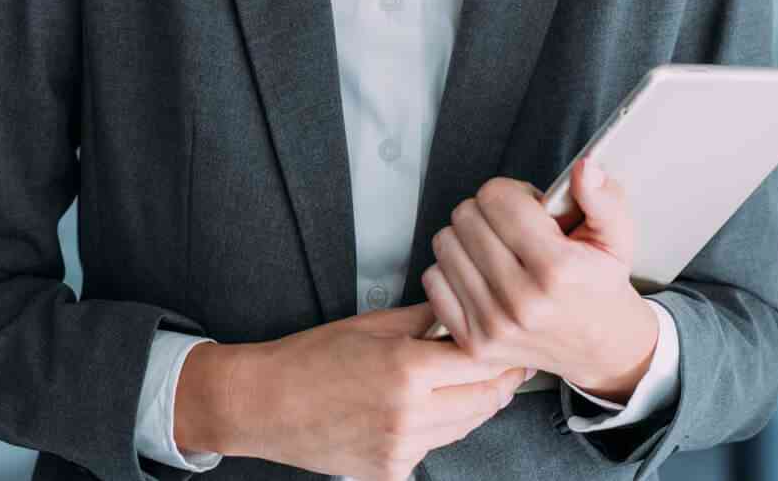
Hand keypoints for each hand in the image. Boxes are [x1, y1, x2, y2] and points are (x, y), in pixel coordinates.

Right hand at [184, 302, 529, 480]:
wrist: (265, 403)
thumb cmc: (308, 360)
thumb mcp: (370, 325)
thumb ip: (423, 320)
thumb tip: (459, 312)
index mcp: (406, 370)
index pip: (481, 364)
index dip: (503, 354)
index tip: (512, 345)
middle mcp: (409, 414)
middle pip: (483, 401)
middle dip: (500, 382)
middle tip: (506, 364)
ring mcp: (402, 448)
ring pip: (464, 427)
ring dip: (474, 405)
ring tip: (468, 382)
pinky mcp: (392, 471)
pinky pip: (433, 448)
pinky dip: (438, 429)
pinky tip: (425, 410)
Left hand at [418, 160, 656, 400]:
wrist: (599, 347)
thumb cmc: (599, 284)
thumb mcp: (616, 237)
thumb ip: (603, 197)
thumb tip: (584, 168)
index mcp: (558, 269)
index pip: (496, 197)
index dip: (511, 192)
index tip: (527, 206)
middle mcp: (522, 301)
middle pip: (465, 216)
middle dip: (487, 211)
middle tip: (513, 228)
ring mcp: (493, 325)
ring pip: (445, 244)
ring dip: (467, 239)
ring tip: (498, 250)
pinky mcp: (473, 342)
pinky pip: (433, 280)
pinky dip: (452, 270)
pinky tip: (480, 274)